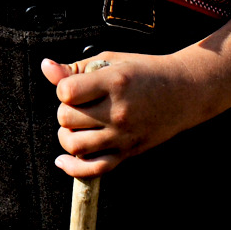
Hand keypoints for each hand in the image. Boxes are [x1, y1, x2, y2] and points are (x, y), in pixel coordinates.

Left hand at [42, 47, 221, 177]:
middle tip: (77, 105)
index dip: (62, 89)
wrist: (184, 91)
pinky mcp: (128, 152)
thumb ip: (76, 68)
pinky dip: (73, 168)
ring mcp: (124, 135)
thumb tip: (46, 67)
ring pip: (75, 145)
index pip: (67, 92)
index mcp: (114, 82)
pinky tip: (63, 160)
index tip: (73, 87)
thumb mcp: (112, 60)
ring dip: (66, 136)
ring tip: (74, 126)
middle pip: (67, 119)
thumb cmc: (144, 71)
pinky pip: (95, 169)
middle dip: (64, 111)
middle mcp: (119, 111)